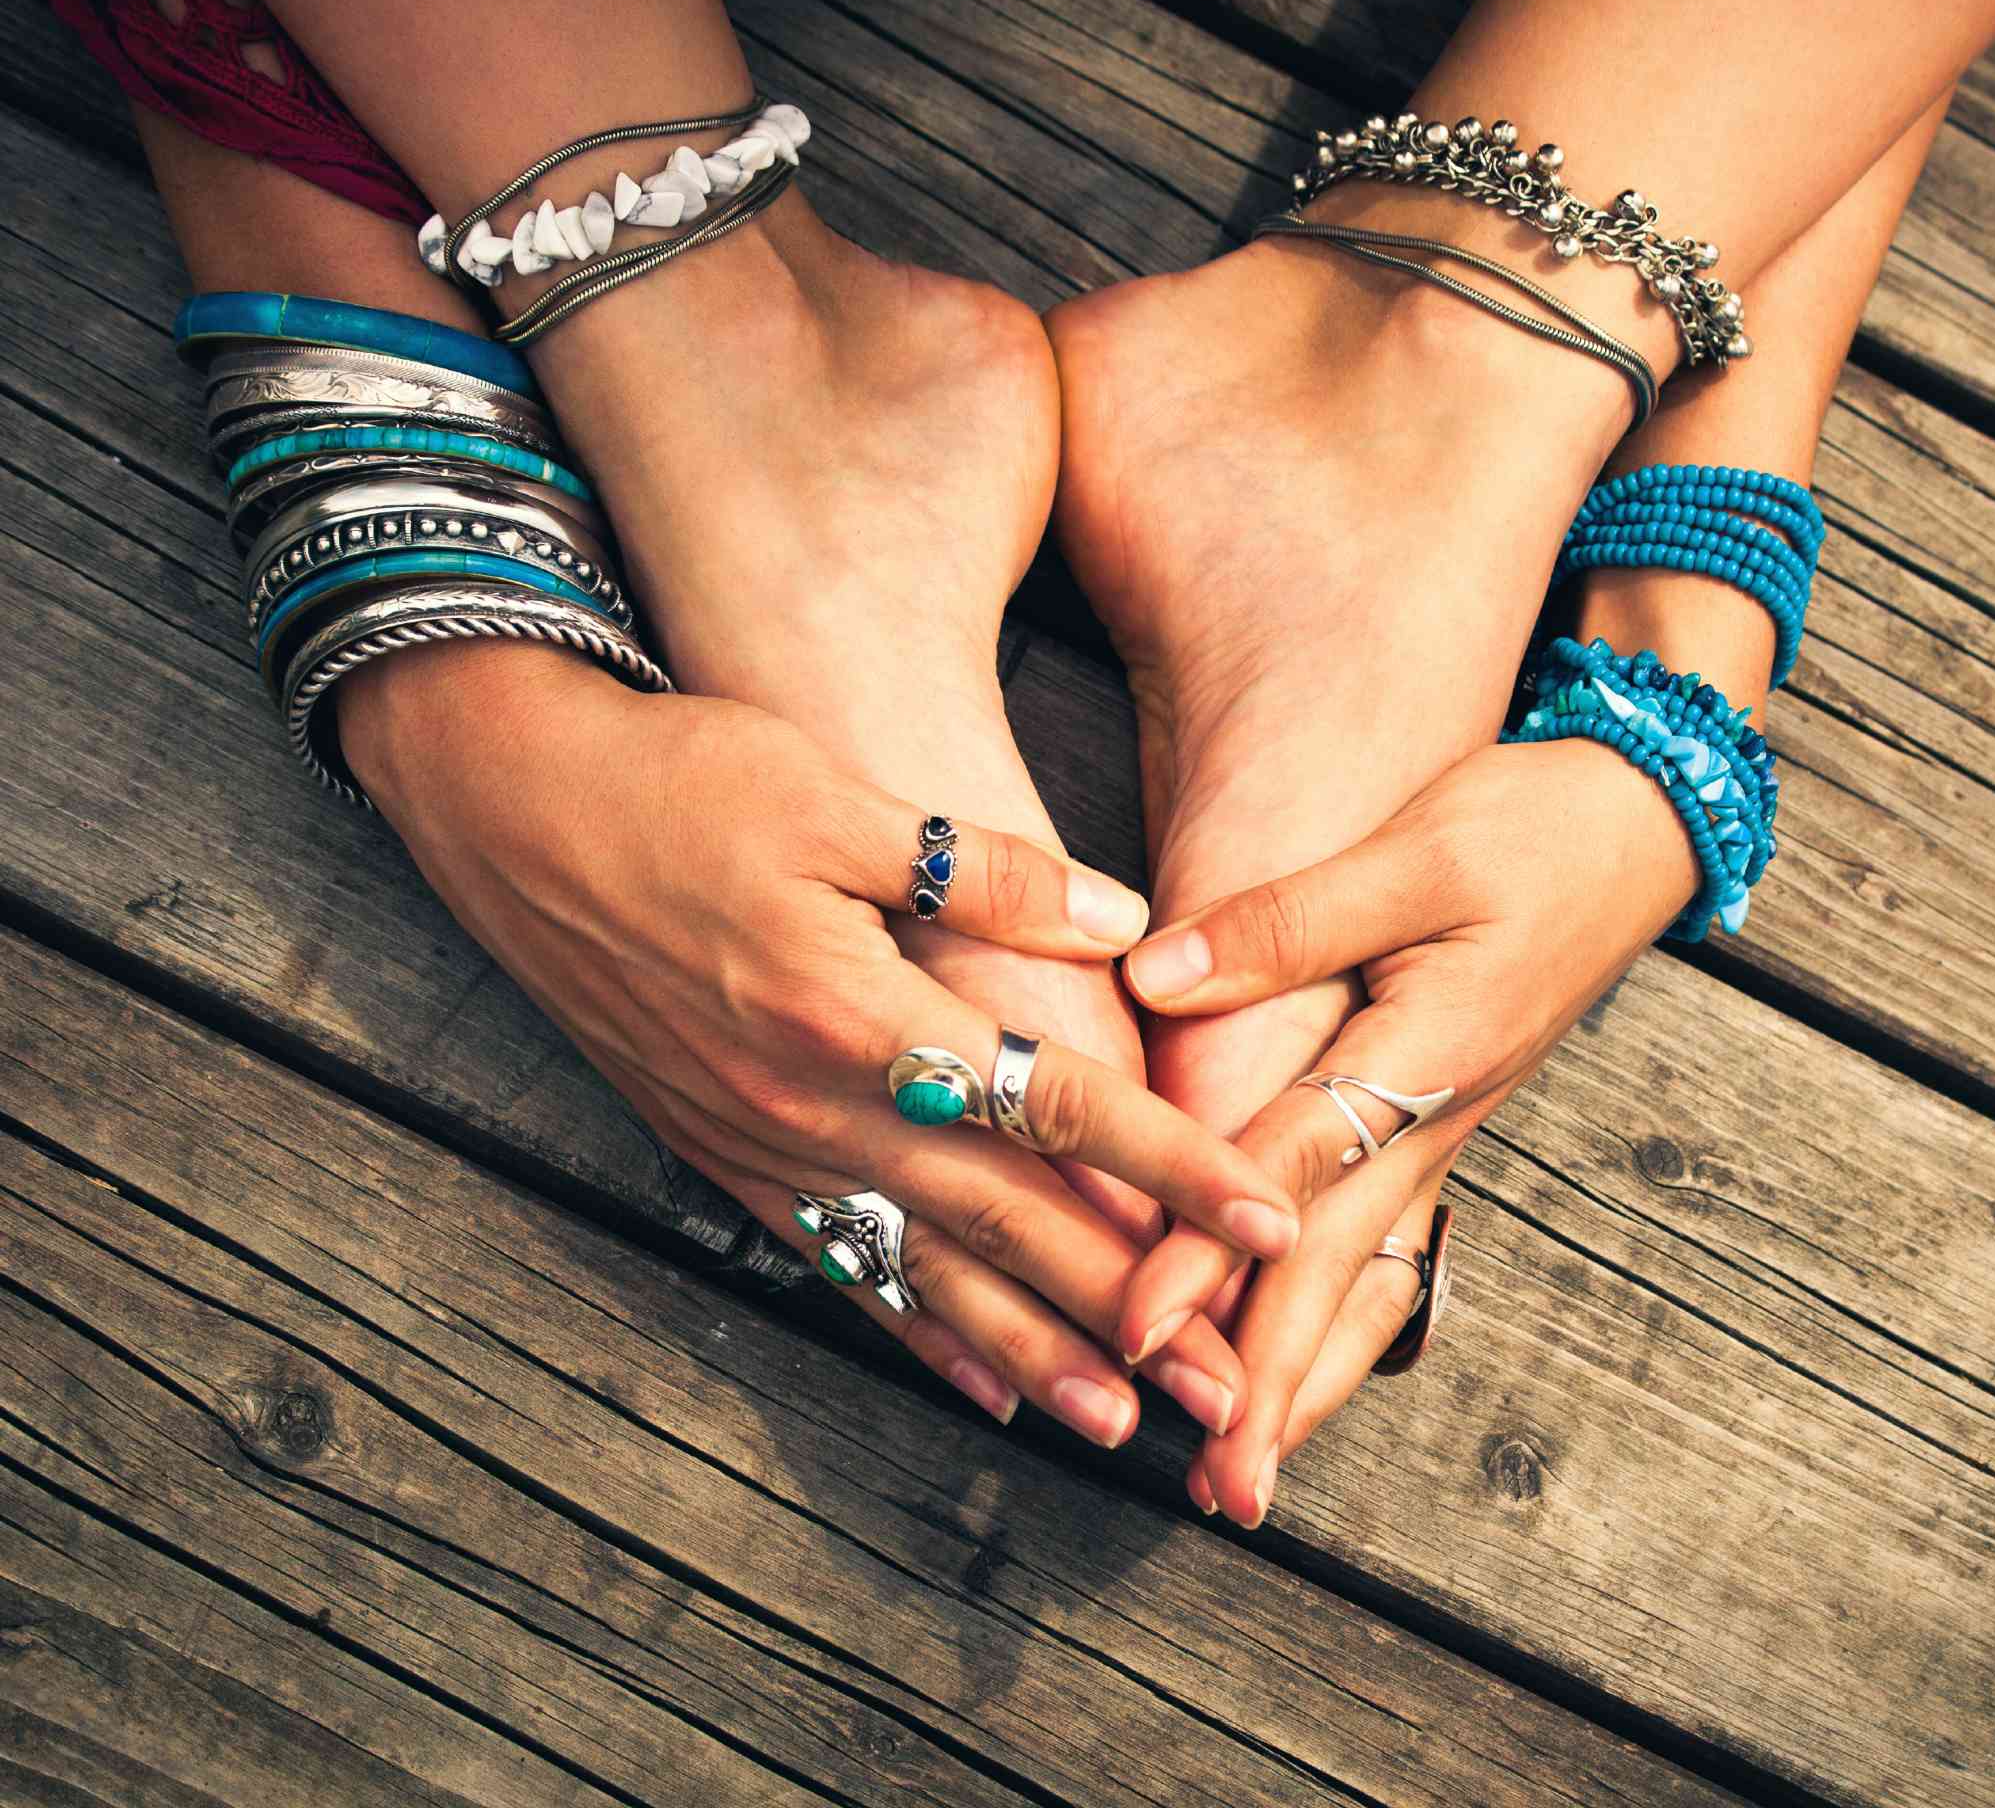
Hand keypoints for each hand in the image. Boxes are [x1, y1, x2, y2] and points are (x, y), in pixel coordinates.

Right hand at [340, 640, 1296, 1443]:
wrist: (511, 809)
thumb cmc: (676, 781)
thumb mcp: (829, 796)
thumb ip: (982, 871)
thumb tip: (1123, 928)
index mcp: (855, 1008)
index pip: (1052, 1105)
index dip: (1172, 1165)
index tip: (1272, 1218)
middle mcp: (811, 1101)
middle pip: (1003, 1221)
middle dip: (1129, 1308)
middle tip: (1227, 1388)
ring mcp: (761, 1141)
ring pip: (922, 1269)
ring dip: (1031, 1351)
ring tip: (1122, 1424)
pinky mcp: (723, 1151)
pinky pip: (837, 1262)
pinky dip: (913, 1328)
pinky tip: (975, 1379)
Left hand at [1120, 734, 1699, 1522]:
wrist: (1644, 824)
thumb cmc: (1532, 826)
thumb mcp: (1412, 852)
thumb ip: (1285, 921)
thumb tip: (1153, 975)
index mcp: (1426, 1055)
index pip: (1290, 1172)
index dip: (1206, 1250)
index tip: (1136, 1326)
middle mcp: (1437, 1117)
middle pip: (1336, 1267)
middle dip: (1269, 1379)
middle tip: (1215, 1490)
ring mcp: (1446, 1129)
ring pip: (1371, 1278)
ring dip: (1312, 1376)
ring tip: (1252, 1474)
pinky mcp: (1444, 1117)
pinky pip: (1389, 1245)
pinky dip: (1346, 1318)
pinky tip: (1310, 1364)